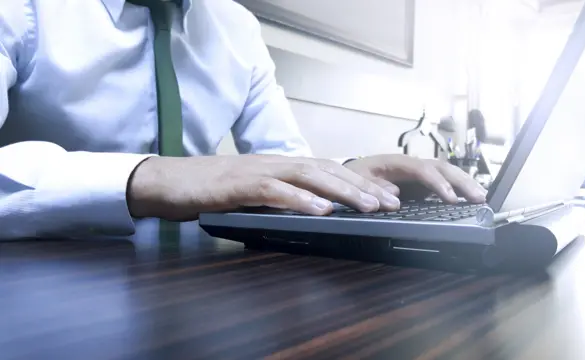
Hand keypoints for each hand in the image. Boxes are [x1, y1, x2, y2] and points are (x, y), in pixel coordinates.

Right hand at [127, 155, 400, 220]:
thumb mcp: (254, 192)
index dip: (360, 182)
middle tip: (393, 201)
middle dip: (363, 186)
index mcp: (281, 165)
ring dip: (343, 191)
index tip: (387, 196)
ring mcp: (259, 172)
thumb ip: (282, 196)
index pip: (329, 170)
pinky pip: (276, 191)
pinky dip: (302, 199)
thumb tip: (313, 209)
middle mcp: (276, 163)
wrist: (169, 181)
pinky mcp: (240, 186)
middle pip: (328, 170)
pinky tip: (323, 210)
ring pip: (309, 177)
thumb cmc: (211, 188)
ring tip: (370, 205)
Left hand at [343, 154, 486, 203]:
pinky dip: (456, 189)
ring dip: (463, 183)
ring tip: (481, 197)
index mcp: (392, 162)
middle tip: (478, 197)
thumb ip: (372, 190)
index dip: (437, 183)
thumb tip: (395, 198)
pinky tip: (468, 198)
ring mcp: (413, 173)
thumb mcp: (353, 184)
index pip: (421, 169)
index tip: (450, 198)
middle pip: (439, 167)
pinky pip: (439, 183)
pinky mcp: (415, 184)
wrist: (341, 177)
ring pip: (443, 173)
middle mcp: (407, 164)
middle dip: (460, 181)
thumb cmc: (347, 179)